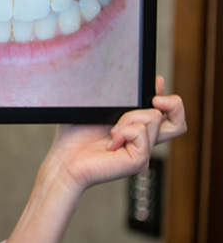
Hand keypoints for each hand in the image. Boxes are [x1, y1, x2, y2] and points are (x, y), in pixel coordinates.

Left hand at [43, 76, 185, 195]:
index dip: (166, 98)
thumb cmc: (75, 136)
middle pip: (178, 122)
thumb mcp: (100, 109)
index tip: (154, 83)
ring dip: (130, 117)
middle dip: (174, 104)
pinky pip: (141, 132)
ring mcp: (142, 151)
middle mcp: (142, 139)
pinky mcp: (139, 160)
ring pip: (154, 118)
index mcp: (135, 127)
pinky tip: (111, 140)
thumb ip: (122, 98)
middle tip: (156, 99)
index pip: (165, 113)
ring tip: (111, 129)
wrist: (64, 159)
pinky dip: (124, 131)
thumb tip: (143, 83)